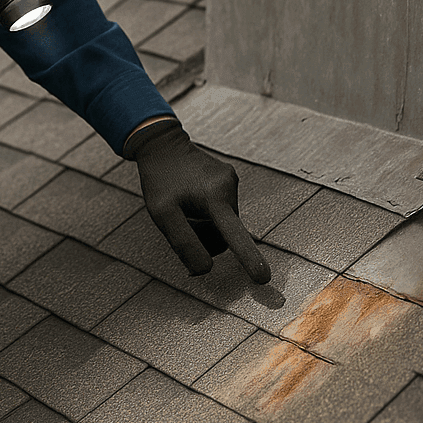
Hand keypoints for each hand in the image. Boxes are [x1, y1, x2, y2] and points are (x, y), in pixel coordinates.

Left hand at [124, 119, 270, 283]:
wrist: (162, 145)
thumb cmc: (160, 179)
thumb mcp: (162, 214)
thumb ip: (183, 242)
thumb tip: (205, 270)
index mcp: (215, 195)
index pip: (233, 234)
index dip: (247, 258)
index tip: (263, 278)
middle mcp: (230, 187)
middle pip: (224, 235)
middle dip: (204, 238)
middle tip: (180, 221)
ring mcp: (233, 183)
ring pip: (224, 226)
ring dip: (205, 227)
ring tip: (184, 207)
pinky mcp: (231, 182)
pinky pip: (223, 213)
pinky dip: (208, 216)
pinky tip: (191, 201)